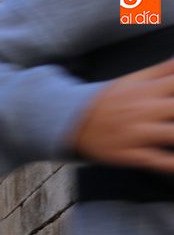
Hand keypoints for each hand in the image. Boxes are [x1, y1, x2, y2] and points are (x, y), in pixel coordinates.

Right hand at [72, 57, 173, 173]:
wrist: (70, 121)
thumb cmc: (105, 100)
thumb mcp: (131, 79)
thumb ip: (162, 70)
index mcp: (149, 91)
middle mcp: (145, 111)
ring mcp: (137, 133)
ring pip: (173, 134)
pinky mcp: (129, 154)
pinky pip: (156, 161)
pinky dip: (172, 164)